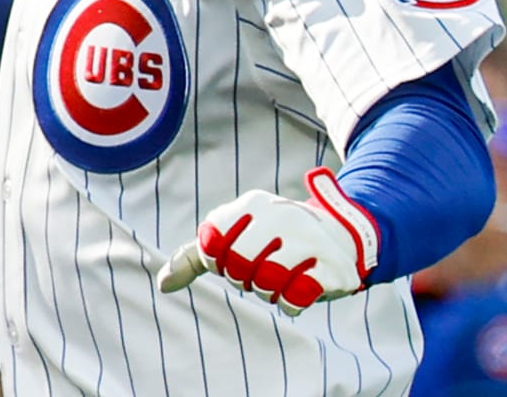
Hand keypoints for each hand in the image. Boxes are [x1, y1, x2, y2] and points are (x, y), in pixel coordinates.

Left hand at [156, 168, 377, 316]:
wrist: (343, 238)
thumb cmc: (277, 241)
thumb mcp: (236, 237)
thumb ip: (197, 256)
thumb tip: (163, 284)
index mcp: (253, 204)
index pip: (211, 244)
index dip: (220, 261)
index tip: (237, 256)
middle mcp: (281, 214)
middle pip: (237, 268)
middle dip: (246, 278)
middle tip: (264, 268)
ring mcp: (310, 239)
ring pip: (264, 285)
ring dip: (269, 291)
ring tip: (283, 276)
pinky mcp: (333, 268)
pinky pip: (294, 300)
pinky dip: (292, 303)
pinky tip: (301, 288)